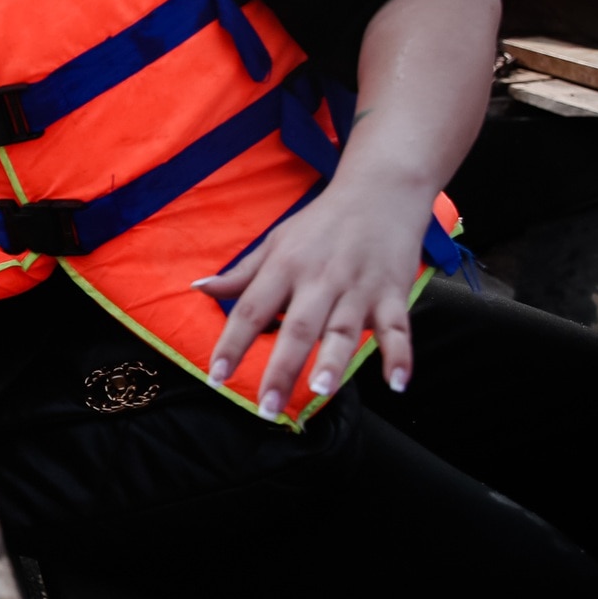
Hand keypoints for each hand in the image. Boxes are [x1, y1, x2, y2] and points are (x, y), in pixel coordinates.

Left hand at [192, 177, 432, 420]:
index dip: (231, 345)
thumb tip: (197, 287)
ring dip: (334, 361)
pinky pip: (398, 329)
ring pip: (344, 329)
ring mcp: (358, 288)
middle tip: (267, 407)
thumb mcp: (275, 242)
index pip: (250, 310)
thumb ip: (240, 273)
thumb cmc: (320, 223)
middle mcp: (319, 280)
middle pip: (296, 328)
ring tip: (321, 390)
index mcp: (284, 267)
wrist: (380, 191)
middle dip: (281, 370)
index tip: (215, 377)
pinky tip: (396, 384)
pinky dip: (400, 356)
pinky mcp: (393, 293)